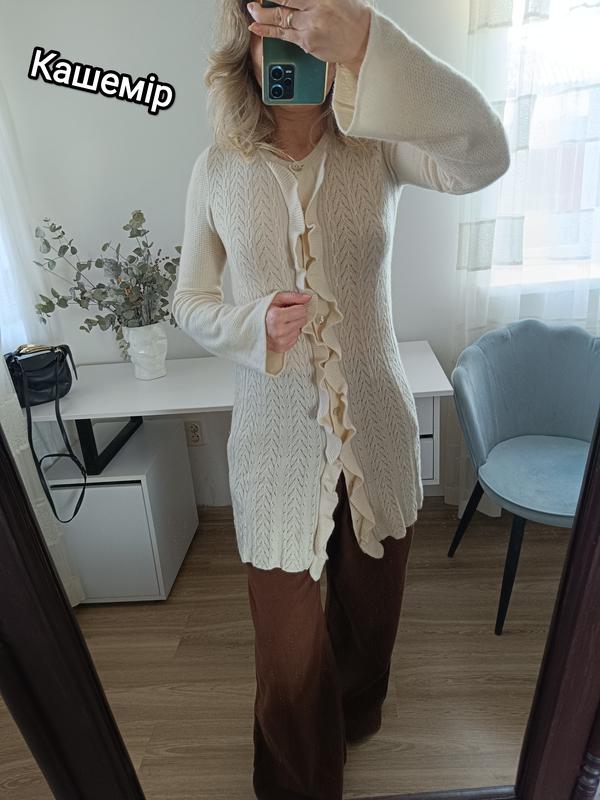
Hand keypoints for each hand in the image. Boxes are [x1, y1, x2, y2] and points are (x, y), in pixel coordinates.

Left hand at [247, 0, 370, 70]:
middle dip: (264, 2)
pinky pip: (284, 36)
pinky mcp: (307, 44)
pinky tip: (257, 27)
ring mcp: (309, 29)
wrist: (363, 41)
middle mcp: (315, 12)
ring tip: (252, 10)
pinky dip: (267, 31)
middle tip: (253, 0)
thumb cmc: (352, 14)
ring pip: (279, 20)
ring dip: (262, 15)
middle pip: (283, 3)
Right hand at [265, 291, 312, 353]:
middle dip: (296, 316)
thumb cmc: (261, 313)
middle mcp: (279, 331)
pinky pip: (295, 339)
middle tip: (285, 315)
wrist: (248, 328)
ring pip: (300, 330)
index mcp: (276, 317)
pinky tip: (281, 331)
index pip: (302, 310)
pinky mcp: (281, 348)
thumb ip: (293, 297)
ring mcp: (280, 341)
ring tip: (281, 323)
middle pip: (302, 320)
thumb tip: (308, 298)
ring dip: (293, 326)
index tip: (289, 307)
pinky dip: (290, 334)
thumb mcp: (275, 299)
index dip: (297, 307)